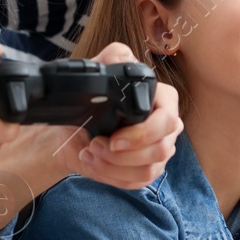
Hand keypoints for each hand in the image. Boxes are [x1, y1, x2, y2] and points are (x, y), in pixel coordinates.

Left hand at [72, 43, 182, 188]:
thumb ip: (112, 57)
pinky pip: (137, 182)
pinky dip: (110, 176)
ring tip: (91, 152)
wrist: (71, 130)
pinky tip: (93, 163)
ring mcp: (158, 151)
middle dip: (123, 154)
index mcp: (162, 100)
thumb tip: (123, 57)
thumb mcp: (96, 74)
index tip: (113, 138)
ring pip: (147, 170)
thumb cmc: (89, 102)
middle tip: (95, 145)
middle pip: (161, 150)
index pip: (167, 120)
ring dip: (113, 166)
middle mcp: (167, 127)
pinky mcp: (146, 171)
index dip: (143, 134)